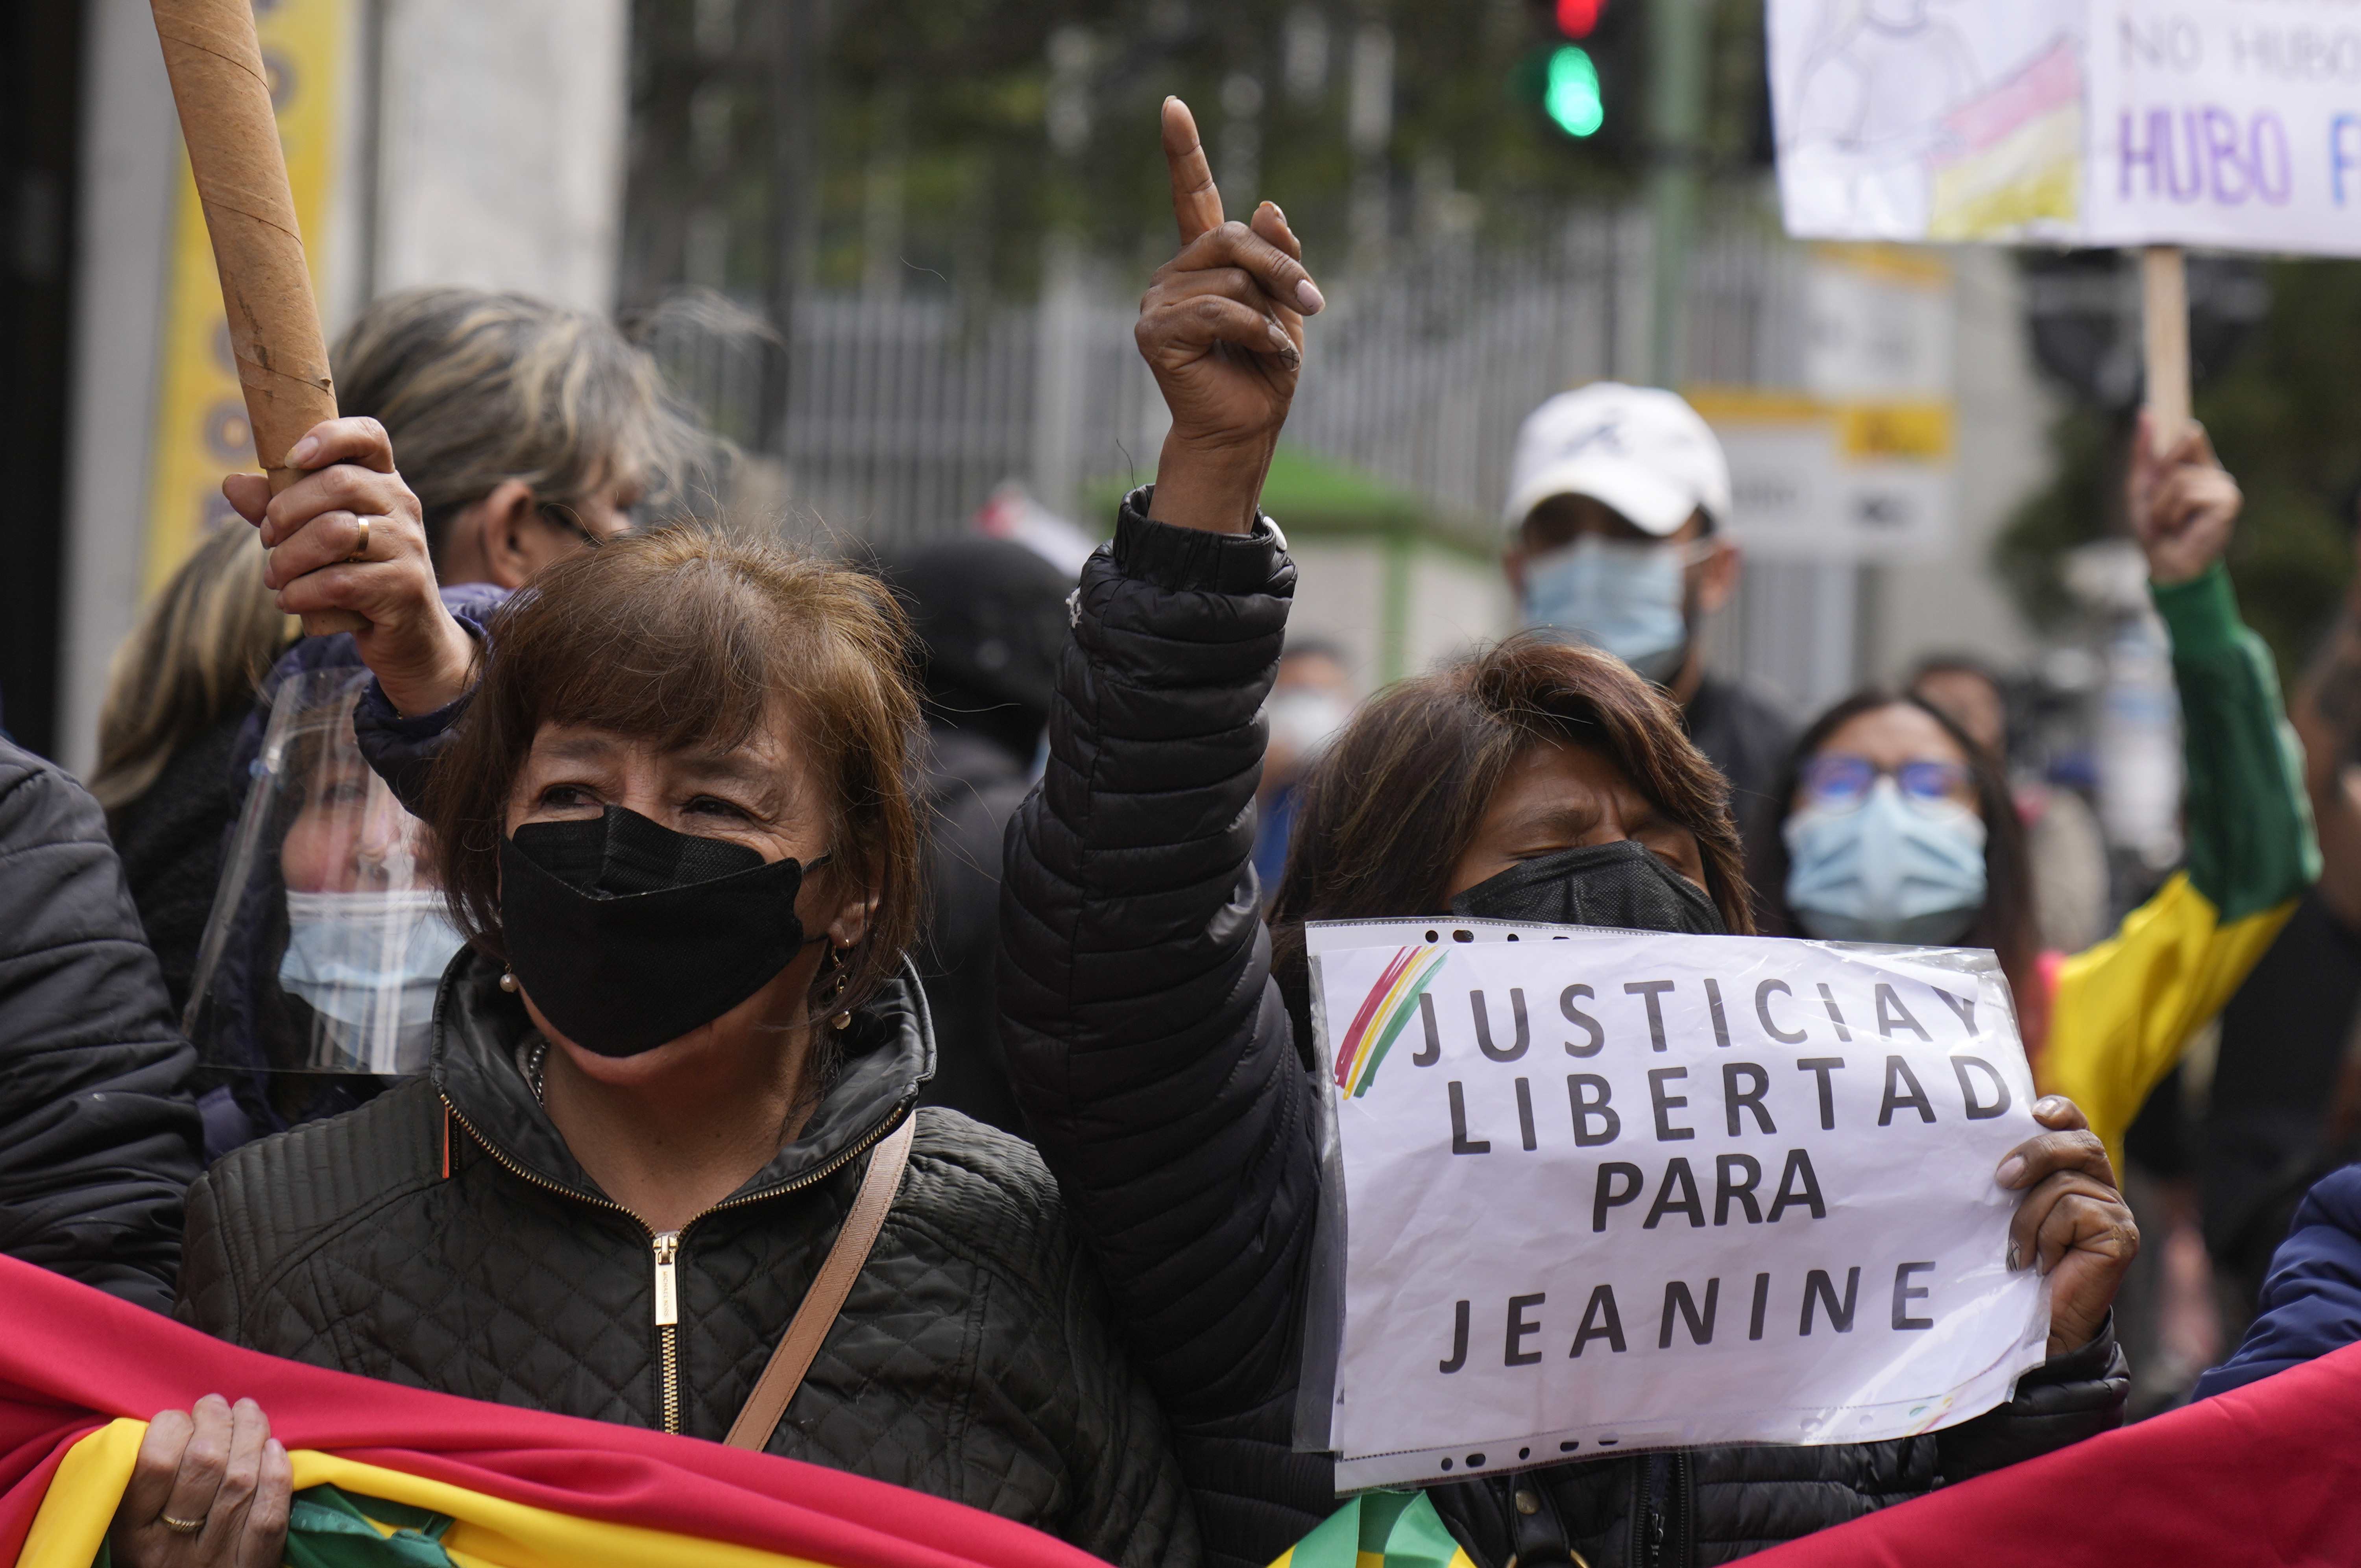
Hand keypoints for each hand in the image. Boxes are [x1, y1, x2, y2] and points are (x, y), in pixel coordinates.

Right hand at [107, 1395, 291, 1567]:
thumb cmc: (153, 1563)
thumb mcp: (129, 1534)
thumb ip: (142, 1488)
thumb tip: (171, 1427)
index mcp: (134, 1537)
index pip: (153, 1463)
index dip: (172, 1426)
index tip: (180, 1416)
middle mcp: (175, 1549)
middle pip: (205, 1464)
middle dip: (215, 1421)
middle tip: (216, 1404)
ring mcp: (218, 1559)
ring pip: (242, 1480)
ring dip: (249, 1433)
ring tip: (247, 1410)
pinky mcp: (253, 1567)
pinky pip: (271, 1514)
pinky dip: (277, 1474)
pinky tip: (274, 1447)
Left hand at [225, 417, 477, 715]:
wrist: (409, 635)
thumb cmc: (359, 576)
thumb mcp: (319, 537)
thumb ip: (280, 508)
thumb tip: (232, 484)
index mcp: (384, 483)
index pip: (369, 436)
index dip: (330, 435)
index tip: (294, 457)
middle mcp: (403, 506)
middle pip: (339, 483)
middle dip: (285, 511)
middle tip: (266, 538)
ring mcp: (409, 546)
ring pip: (334, 533)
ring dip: (288, 558)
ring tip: (275, 577)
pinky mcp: (404, 587)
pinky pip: (339, 582)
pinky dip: (301, 592)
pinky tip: (289, 601)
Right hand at [1137, 96, 1323, 534]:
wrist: (1246, 431)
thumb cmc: (1263, 375)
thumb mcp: (1287, 307)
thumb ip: (1280, 257)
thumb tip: (1267, 204)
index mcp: (1205, 264)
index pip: (1192, 197)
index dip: (1184, 152)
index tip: (1172, 105)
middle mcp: (1176, 275)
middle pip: (1233, 236)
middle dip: (1281, 267)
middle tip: (1314, 302)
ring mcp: (1159, 301)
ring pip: (1233, 277)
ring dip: (1269, 314)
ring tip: (1271, 349)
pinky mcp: (1155, 331)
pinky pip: (1220, 309)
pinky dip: (1255, 332)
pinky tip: (1260, 355)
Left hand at [1994, 1096, 2138, 1355]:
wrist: (2040, 1322)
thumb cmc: (2019, 1264)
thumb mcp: (2011, 1212)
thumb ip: (2016, 1181)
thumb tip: (1987, 1148)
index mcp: (2077, 1175)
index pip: (2077, 1127)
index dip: (2062, 1112)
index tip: (2036, 1112)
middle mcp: (2103, 1188)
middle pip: (2079, 1144)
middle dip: (2037, 1154)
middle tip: (2002, 1180)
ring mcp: (2117, 1211)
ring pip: (2066, 1183)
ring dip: (2029, 1217)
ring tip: (2019, 1251)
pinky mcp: (2122, 1235)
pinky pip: (2075, 1211)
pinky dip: (2048, 1236)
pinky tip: (2042, 1262)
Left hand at [2126, 409, 2239, 585]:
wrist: (2164, 563)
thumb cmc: (2154, 527)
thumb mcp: (2141, 485)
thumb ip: (2144, 452)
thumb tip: (2144, 412)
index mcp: (2197, 466)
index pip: (2189, 432)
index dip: (2177, 427)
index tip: (2156, 410)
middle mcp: (2213, 472)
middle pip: (2182, 447)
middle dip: (2157, 479)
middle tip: (2158, 506)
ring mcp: (2224, 486)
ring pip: (2179, 478)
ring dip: (2161, 505)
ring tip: (2167, 523)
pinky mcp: (2228, 502)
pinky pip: (2187, 495)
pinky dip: (2172, 514)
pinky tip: (2180, 528)